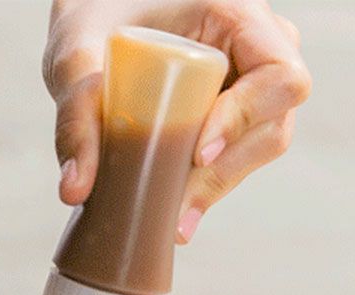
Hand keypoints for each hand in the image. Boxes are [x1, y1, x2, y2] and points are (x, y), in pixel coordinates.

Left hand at [44, 0, 310, 242]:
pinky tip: (180, 210)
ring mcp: (256, 82)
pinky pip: (240, 156)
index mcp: (238, 12)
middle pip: (272, 126)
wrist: (100, 18)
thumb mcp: (76, 56)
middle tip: (174, 207)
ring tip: (172, 215)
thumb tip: (75, 190)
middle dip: (224, 172)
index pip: (279, 76)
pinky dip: (211, 185)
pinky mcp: (241, 113)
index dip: (246, 119)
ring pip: (260, 149)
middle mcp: (260, 46)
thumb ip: (76, 116)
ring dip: (218, 186)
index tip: (197, 153)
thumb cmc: (95, 13)